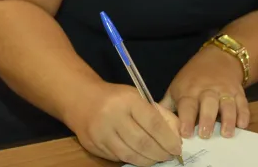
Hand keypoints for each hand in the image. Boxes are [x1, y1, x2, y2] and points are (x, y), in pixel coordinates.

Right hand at [66, 83, 181, 165]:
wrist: (80, 98)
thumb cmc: (115, 98)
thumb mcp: (137, 97)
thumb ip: (159, 114)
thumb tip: (177, 134)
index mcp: (128, 100)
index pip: (153, 123)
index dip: (168, 139)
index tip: (177, 148)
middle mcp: (112, 115)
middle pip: (142, 142)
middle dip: (160, 153)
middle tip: (169, 156)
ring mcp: (100, 132)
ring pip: (129, 154)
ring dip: (147, 160)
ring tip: (157, 158)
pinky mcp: (93, 145)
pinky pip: (117, 157)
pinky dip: (132, 159)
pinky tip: (140, 156)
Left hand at [159, 46, 249, 139]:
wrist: (220, 57)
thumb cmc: (193, 77)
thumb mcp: (177, 87)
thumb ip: (168, 105)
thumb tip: (153, 120)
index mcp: (189, 91)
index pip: (187, 105)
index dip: (186, 119)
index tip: (185, 134)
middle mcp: (207, 90)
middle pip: (208, 104)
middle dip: (207, 119)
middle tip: (205, 135)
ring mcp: (224, 91)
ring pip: (227, 104)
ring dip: (228, 119)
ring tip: (227, 134)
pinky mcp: (239, 92)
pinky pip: (242, 103)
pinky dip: (243, 114)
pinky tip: (242, 125)